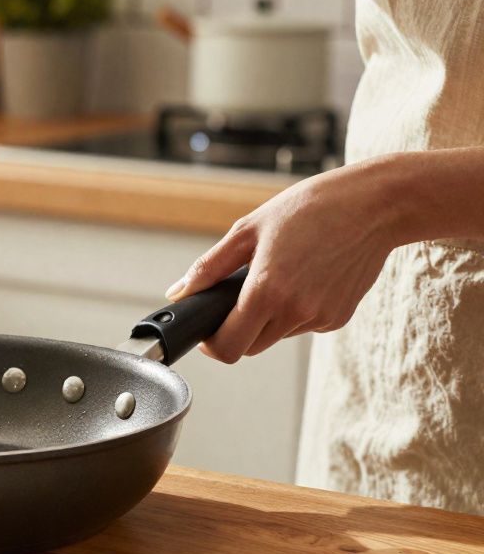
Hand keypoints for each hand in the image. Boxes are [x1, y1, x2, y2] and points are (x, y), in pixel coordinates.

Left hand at [165, 163, 400, 362]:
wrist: (375, 206)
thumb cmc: (310, 208)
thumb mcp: (248, 229)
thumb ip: (209, 267)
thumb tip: (178, 292)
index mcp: (267, 291)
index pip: (228, 346)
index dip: (211, 344)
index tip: (206, 331)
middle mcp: (295, 311)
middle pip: (250, 346)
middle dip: (236, 330)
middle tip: (236, 299)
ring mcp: (320, 318)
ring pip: (276, 336)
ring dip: (266, 319)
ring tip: (277, 276)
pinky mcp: (339, 318)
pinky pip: (303, 326)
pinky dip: (293, 312)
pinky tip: (303, 278)